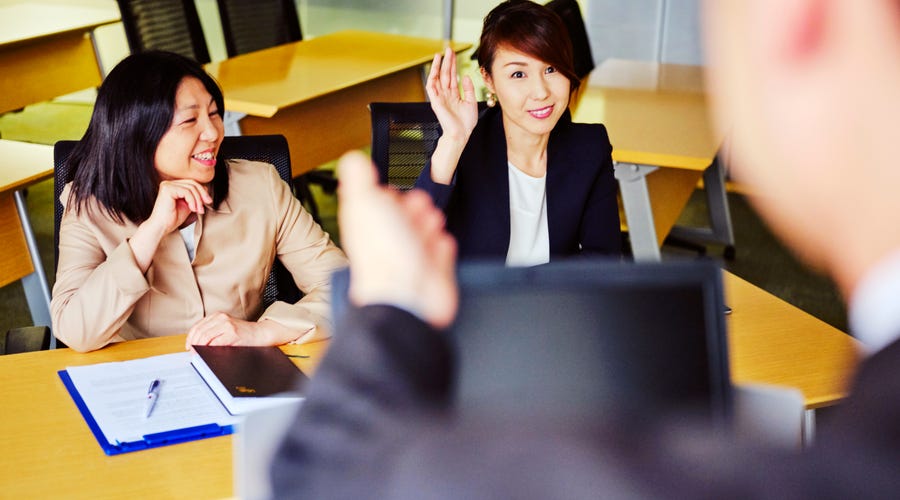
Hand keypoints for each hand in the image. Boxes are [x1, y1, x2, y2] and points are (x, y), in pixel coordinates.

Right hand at [128, 179, 212, 271]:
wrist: (162, 227)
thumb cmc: (172, 219)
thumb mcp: (188, 205)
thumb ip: (194, 197)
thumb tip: (205, 188)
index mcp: (172, 186)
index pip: (191, 183)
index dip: (202, 191)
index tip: (208, 201)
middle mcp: (168, 184)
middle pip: (192, 183)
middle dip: (202, 194)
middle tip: (207, 203)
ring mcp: (167, 185)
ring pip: (191, 187)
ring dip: (198, 200)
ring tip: (199, 210)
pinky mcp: (167, 189)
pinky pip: (186, 191)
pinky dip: (192, 201)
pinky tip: (192, 209)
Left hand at [185, 312, 273, 348]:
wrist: (260, 333)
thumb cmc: (243, 334)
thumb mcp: (225, 328)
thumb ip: (213, 333)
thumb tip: (195, 345)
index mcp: (217, 316)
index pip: (198, 327)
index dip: (190, 338)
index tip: (188, 347)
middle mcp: (221, 318)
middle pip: (200, 331)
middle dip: (193, 344)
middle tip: (193, 354)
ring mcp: (227, 325)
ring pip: (205, 337)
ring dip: (199, 347)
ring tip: (198, 355)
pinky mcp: (232, 333)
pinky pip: (215, 343)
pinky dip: (209, 350)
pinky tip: (208, 354)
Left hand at [337, 151, 457, 328]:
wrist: (408, 294)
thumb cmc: (384, 255)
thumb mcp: (365, 203)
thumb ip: (360, 179)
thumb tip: (352, 159)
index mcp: (368, 225)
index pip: (375, 207)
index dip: (384, 196)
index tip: (389, 189)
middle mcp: (389, 243)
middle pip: (402, 219)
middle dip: (413, 207)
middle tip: (417, 204)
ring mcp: (412, 259)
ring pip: (422, 235)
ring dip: (429, 223)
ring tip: (431, 220)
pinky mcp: (433, 272)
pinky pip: (441, 254)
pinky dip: (443, 247)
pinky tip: (442, 243)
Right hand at [426, 47, 478, 144]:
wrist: (461, 134)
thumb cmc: (466, 123)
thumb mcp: (471, 102)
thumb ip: (469, 89)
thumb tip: (464, 76)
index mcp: (454, 95)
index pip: (452, 76)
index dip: (453, 65)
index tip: (453, 54)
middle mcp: (446, 94)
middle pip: (445, 74)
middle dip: (447, 61)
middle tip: (448, 49)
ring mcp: (440, 97)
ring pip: (437, 78)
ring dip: (438, 66)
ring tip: (440, 55)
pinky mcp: (435, 101)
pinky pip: (431, 87)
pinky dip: (432, 77)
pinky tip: (435, 68)